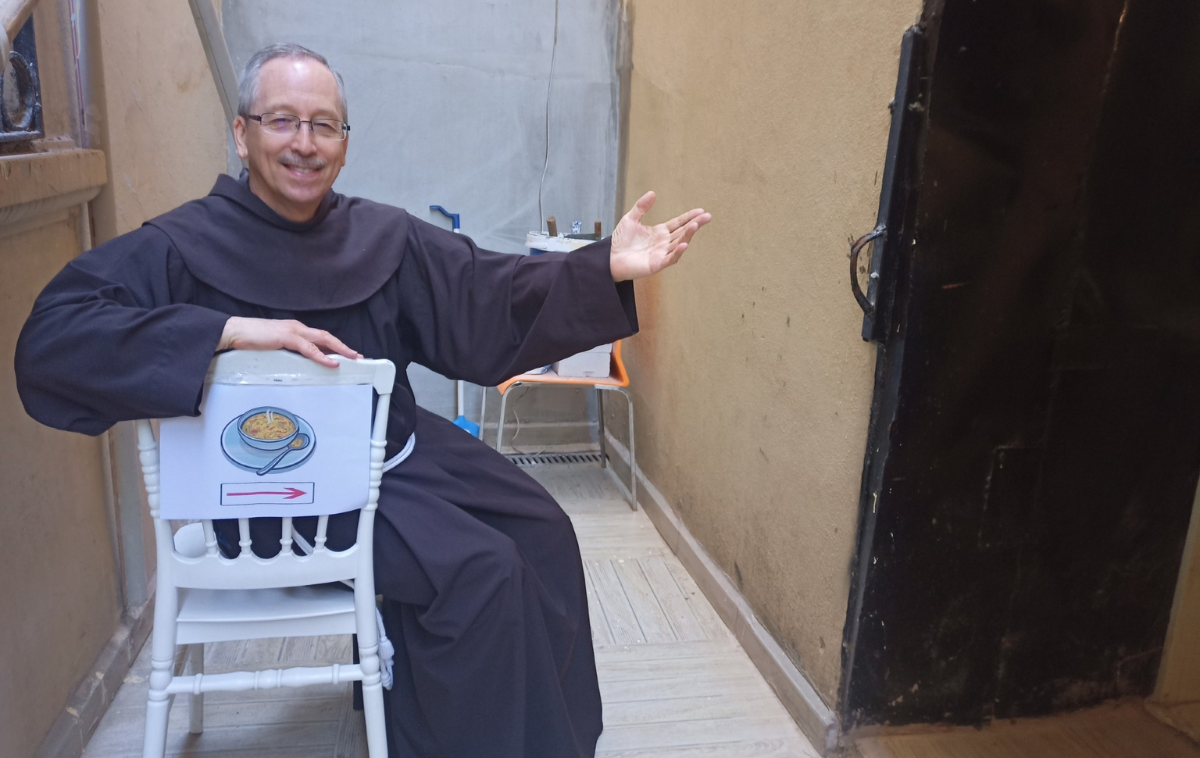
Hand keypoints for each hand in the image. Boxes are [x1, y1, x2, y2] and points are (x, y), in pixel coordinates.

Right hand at [217, 317, 362, 367]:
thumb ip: (288, 352)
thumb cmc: (251, 339)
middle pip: (326, 337)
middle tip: (357, 357)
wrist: (234, 331)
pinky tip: (331, 362)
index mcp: (295, 329)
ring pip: (322, 340)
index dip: (335, 345)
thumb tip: (300, 363)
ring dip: (339, 350)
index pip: (320, 337)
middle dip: (343, 347)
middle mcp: (297, 327)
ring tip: (351, 359)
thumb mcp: (275, 346)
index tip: (346, 354)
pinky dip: (322, 356)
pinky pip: (309, 348)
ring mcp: (293, 331)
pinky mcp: (286, 337)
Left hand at [609, 191, 711, 281]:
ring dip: (688, 235)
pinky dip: (677, 252)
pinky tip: (684, 244)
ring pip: (679, 243)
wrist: (610, 259)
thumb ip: (641, 207)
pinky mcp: (656, 264)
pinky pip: (670, 258)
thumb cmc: (620, 241)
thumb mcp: (630, 219)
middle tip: (707, 216)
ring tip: (695, 225)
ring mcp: (661, 254)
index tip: (700, 211)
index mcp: (659, 232)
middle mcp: (663, 243)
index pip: (678, 223)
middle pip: (683, 232)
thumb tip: (652, 193)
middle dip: (695, 224)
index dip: (689, 217)